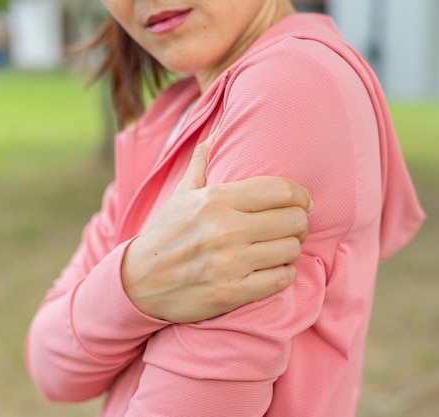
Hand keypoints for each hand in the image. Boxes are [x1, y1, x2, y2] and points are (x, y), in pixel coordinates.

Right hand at [121, 132, 312, 322]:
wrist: (137, 280)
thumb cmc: (166, 233)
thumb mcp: (181, 194)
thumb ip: (202, 161)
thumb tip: (217, 131)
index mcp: (215, 200)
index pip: (281, 190)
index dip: (301, 196)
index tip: (301, 202)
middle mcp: (224, 229)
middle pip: (294, 220)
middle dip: (299, 223)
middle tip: (291, 227)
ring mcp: (229, 263)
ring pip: (291, 250)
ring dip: (291, 249)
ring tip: (279, 247)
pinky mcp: (231, 292)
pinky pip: (281, 279)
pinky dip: (283, 273)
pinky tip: (273, 268)